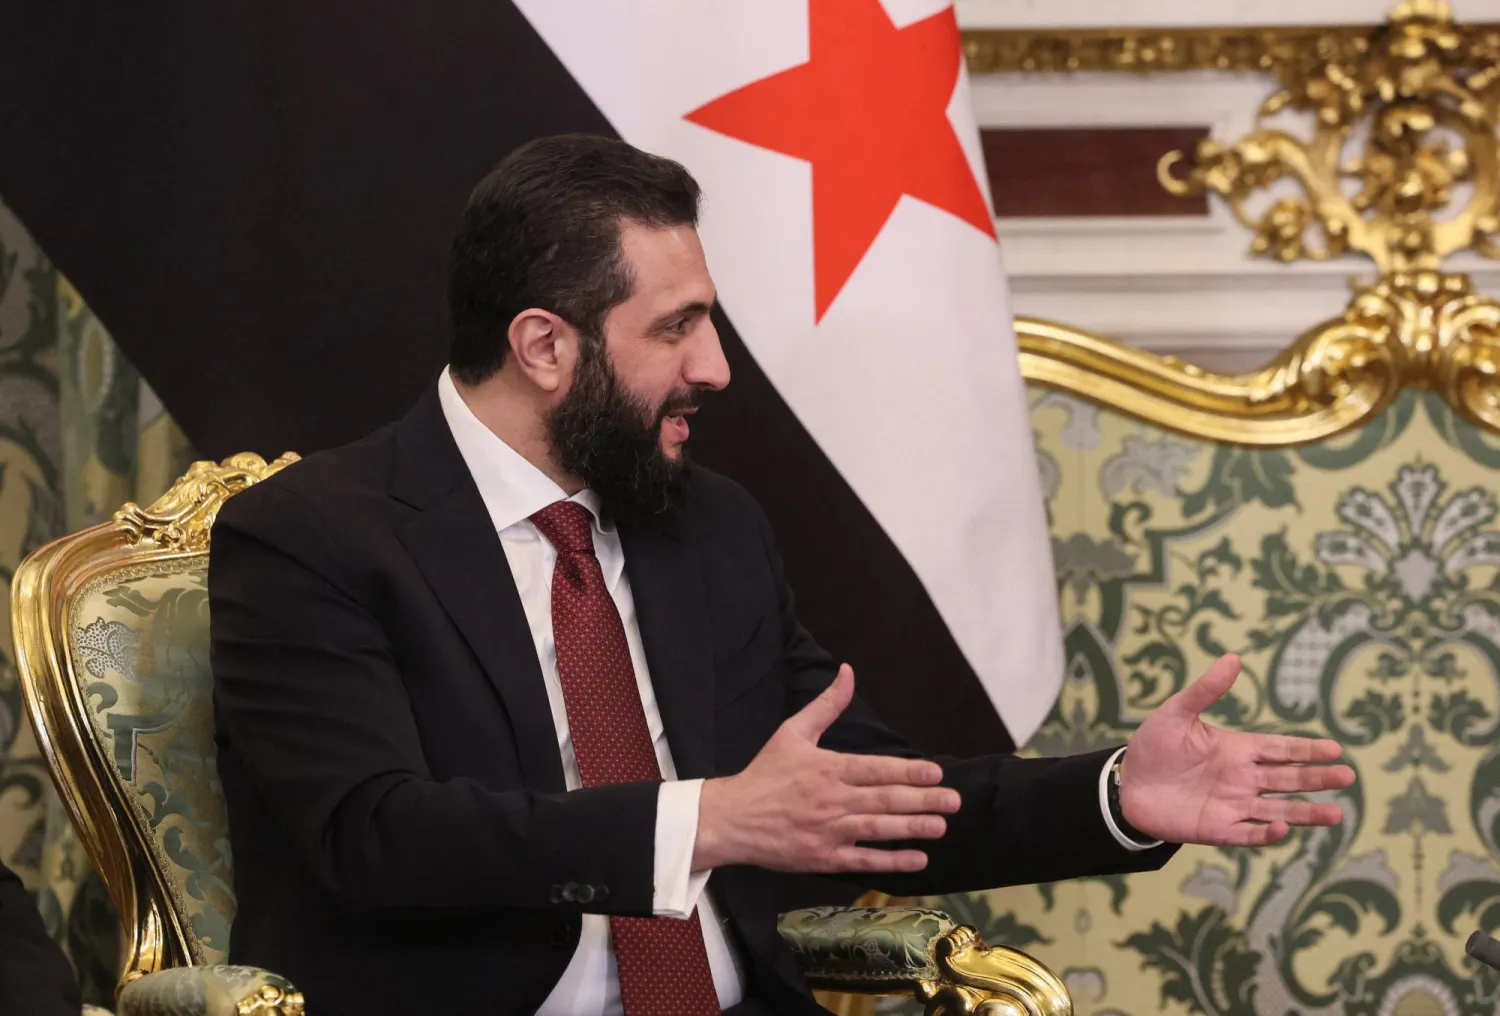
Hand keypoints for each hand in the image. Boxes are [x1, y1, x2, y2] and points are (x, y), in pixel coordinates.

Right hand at [694, 665, 960, 873]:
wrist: (732, 818)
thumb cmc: (765, 774)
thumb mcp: (793, 731)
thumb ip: (827, 704)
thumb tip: (848, 671)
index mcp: (828, 768)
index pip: (876, 769)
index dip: (909, 771)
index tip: (936, 772)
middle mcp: (832, 800)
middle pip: (885, 800)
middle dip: (923, 800)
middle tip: (954, 801)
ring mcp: (829, 831)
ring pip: (878, 830)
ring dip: (913, 828)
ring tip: (941, 826)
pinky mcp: (823, 858)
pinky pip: (864, 861)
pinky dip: (891, 861)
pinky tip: (917, 858)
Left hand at [1119, 654, 1355, 846]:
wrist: (1126, 785)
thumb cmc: (1153, 747)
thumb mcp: (1177, 713)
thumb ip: (1205, 691)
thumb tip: (1234, 658)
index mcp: (1238, 749)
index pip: (1281, 749)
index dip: (1307, 750)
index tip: (1336, 750)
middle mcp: (1242, 778)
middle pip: (1287, 779)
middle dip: (1317, 778)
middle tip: (1347, 776)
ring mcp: (1232, 805)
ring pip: (1278, 810)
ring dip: (1305, 813)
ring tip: (1336, 814)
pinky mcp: (1217, 829)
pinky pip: (1247, 833)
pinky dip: (1265, 833)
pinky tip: (1282, 828)